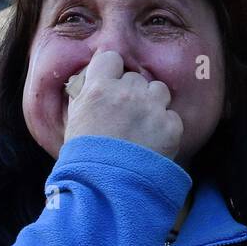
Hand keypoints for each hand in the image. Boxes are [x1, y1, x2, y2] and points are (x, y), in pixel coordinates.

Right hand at [62, 49, 182, 160]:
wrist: (107, 188)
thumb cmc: (84, 157)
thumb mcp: (73, 120)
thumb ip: (83, 95)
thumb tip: (88, 78)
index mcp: (98, 88)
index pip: (111, 57)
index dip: (112, 71)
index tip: (112, 85)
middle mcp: (126, 93)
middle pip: (136, 78)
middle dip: (133, 93)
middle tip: (126, 117)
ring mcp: (151, 109)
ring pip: (159, 91)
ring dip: (153, 105)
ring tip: (142, 128)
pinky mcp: (171, 127)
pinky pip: (173, 117)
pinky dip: (166, 128)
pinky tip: (153, 144)